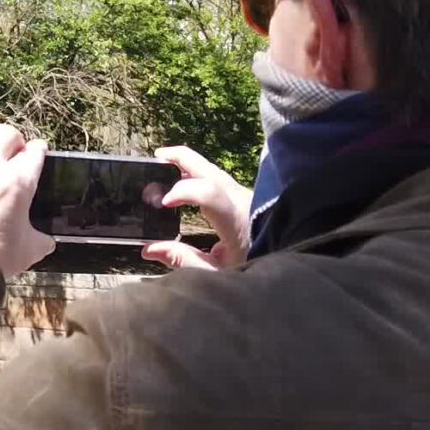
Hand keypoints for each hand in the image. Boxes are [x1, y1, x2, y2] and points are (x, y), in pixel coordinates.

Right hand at [141, 146, 252, 271]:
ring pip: (214, 170)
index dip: (183, 191)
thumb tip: (149, 249)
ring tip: (165, 164)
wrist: (279, 262)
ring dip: (189, 164)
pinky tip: (183, 179)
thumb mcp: (216, 273)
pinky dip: (198, 173)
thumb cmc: (250, 269)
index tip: (163, 203)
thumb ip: (183, 260)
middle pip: (210, 169)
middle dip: (182, 158)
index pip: (208, 192)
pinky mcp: (243, 196)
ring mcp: (244, 195)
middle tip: (158, 156)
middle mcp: (241, 201)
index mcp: (236, 221)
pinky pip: (218, 178)